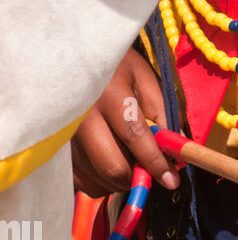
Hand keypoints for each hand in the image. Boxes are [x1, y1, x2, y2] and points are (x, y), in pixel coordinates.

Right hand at [71, 46, 179, 196]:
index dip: (154, 161)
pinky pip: (81, 181)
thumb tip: (178, 145)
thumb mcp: (143, 75)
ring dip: (120, 181)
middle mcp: (83, 117)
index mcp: (109, 94)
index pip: (134, 135)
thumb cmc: (115, 63)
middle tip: (150, 173)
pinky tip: (110, 165)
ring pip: (96, 177)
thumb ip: (162, 110)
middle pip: (112, 164)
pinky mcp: (58, 148)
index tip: (171, 179)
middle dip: (136, 176)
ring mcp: (66, 135)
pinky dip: (101, 182)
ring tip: (131, 163)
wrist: (73, 56)